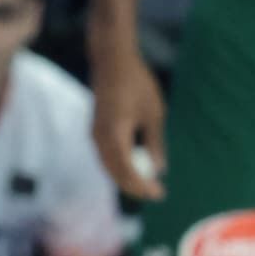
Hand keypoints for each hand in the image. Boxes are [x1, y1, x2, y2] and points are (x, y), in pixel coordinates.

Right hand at [94, 45, 167, 203]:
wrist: (112, 60)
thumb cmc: (137, 83)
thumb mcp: (154, 114)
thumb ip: (155, 143)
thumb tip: (159, 169)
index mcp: (115, 134)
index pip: (126, 170)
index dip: (142, 186)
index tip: (159, 194)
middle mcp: (100, 138)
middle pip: (115, 173)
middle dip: (134, 186)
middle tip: (156, 194)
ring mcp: (95, 134)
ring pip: (108, 166)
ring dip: (126, 178)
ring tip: (148, 185)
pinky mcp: (96, 130)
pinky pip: (106, 156)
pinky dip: (120, 167)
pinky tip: (136, 168)